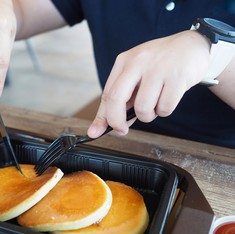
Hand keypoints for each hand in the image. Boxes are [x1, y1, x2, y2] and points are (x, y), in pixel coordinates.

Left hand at [87, 30, 210, 137]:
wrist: (193, 46)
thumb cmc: (161, 65)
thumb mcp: (137, 74)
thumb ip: (124, 97)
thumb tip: (108, 125)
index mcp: (124, 61)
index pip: (107, 94)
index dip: (102, 117)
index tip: (97, 132)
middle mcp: (137, 62)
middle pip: (116, 99)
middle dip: (116, 122)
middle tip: (122, 130)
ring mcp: (157, 69)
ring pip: (142, 108)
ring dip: (148, 116)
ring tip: (155, 104)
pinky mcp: (177, 76)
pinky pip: (165, 108)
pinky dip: (165, 111)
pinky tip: (168, 98)